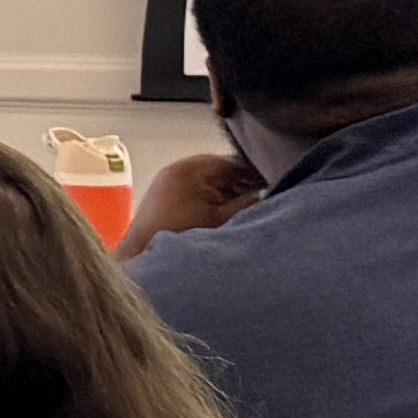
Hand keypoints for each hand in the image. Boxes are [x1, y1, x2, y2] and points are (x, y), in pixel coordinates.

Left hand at [127, 148, 258, 248]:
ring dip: (228, 192)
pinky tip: (225, 214)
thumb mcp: (225, 219)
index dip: (257, 172)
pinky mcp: (164, 197)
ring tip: (247, 208)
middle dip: (243, 183)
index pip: (233, 160)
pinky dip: (212, 199)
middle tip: (264, 196)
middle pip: (221, 169)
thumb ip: (250, 202)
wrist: (143, 256)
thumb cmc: (182, 236)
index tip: (274, 183)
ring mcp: (167, 182)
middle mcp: (176, 169)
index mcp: (190, 168)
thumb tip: (268, 192)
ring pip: (210, 180)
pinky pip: (196, 190)